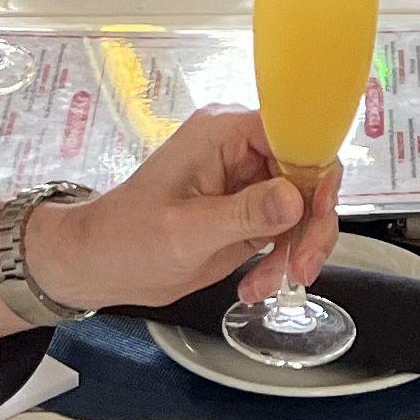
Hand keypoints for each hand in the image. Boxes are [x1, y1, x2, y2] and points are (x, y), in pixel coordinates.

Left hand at [30, 108, 330, 312]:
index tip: (318, 215)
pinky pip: (288, 231)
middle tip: (301, 269)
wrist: (102, 266)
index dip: (316, 172)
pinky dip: (282, 261)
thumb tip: (295, 199)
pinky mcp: (250, 213)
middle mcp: (241, 150)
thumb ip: (243, 214)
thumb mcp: (186, 231)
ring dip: (297, 250)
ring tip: (265, 286)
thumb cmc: (127, 238)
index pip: (294, 132)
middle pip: (308, 174)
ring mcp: (248, 182)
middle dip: (312, 224)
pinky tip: (255, 286)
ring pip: (305, 207)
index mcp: (223, 133)